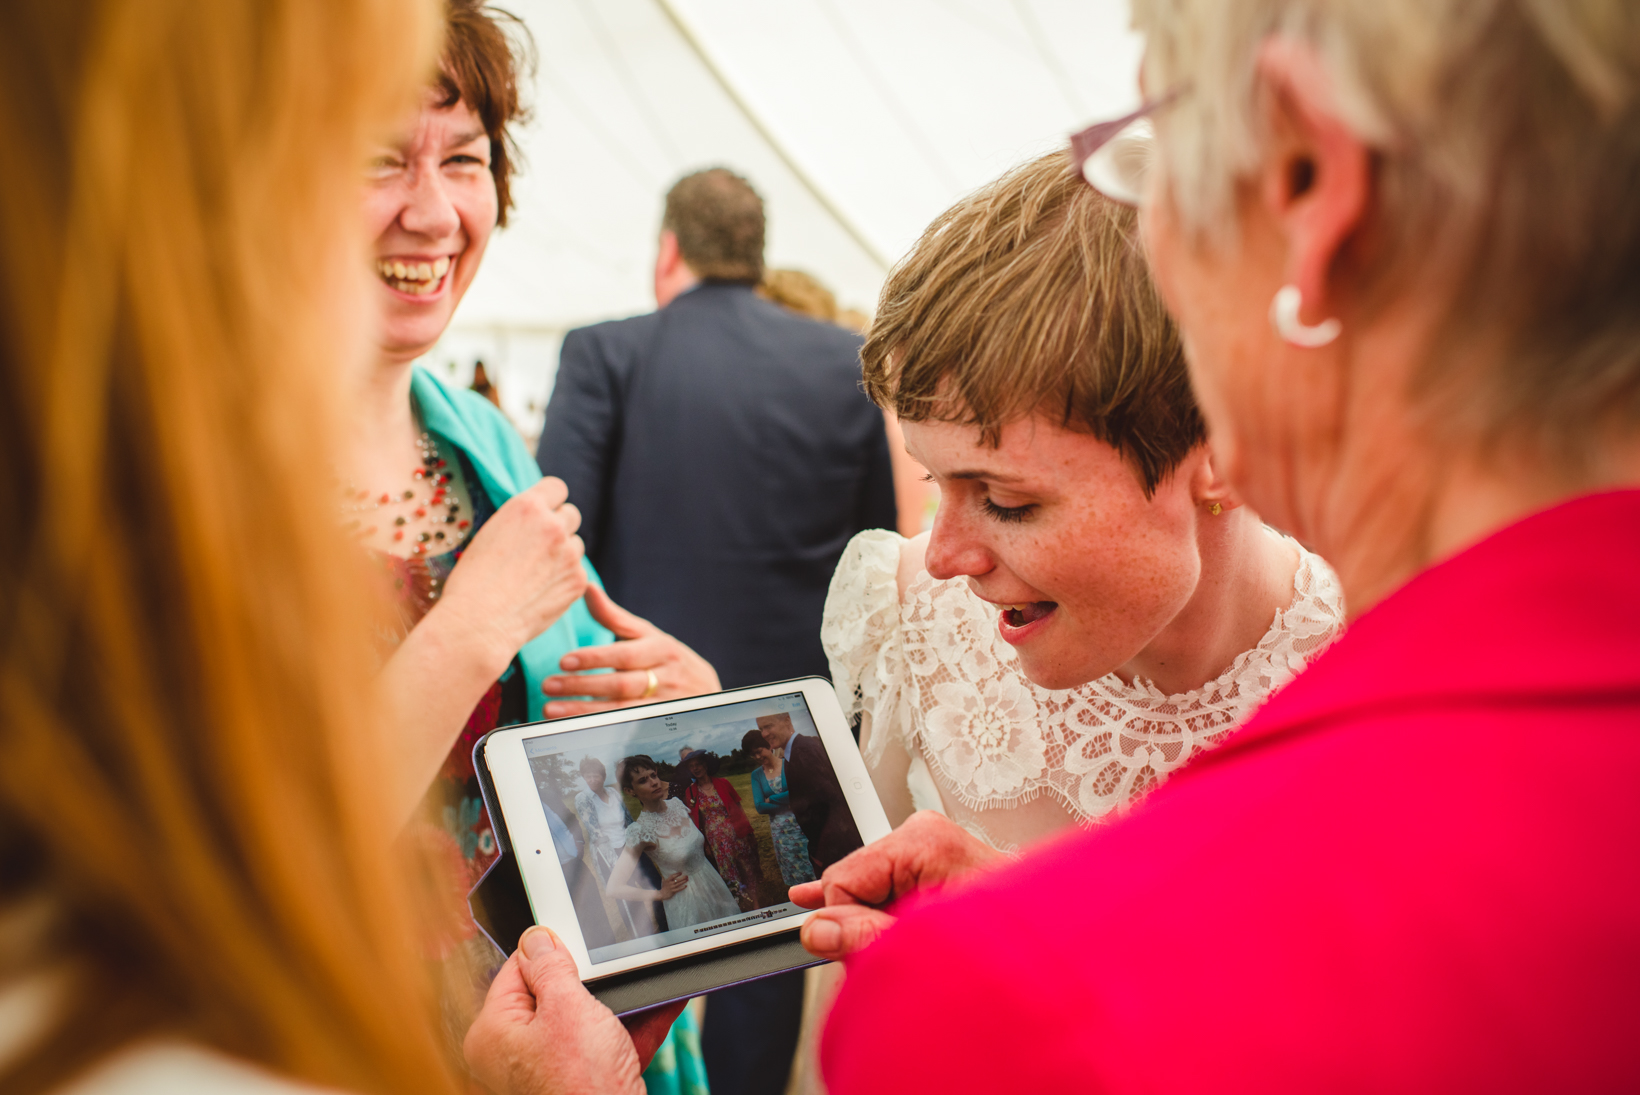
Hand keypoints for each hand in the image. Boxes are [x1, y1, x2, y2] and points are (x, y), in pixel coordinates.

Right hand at [436, 477, 587, 667]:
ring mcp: (570, 553)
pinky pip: (578, 572)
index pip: (557, 487)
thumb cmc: (473, 581)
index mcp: (527, 507)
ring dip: (563, 553)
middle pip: (571, 514)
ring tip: (535, 574)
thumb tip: (534, 521)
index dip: (551, 500)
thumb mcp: (490, 534)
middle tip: (539, 547)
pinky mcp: (578, 581)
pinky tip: (541, 592)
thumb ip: (519, 522)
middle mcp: (553, 525)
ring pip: (577, 544)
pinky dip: (564, 579)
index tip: (545, 512)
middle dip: (559, 526)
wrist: (479, 623)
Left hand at [464, 926, 683, 1094]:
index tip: (576, 941)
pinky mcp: (581, 1080)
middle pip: (554, 992)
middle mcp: (514, 1052)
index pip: (516, 969)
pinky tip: (661, 1004)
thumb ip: (551, 965)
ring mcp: (548, 1068)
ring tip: (644, 982)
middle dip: (593, 980)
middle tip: (613, 966)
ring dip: (620, 1002)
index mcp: (494, 1032)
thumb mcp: (567, 1006)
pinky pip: (605, 1042)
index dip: (550, 951)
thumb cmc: (580, 1085)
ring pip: (585, 1018)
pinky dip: (632, 1026)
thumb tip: (537, 938)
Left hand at [542, 585, 720, 716]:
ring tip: (551, 710)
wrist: (707, 692)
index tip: (564, 661)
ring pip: (621, 711)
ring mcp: (665, 705)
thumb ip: (615, 617)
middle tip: (548, 685)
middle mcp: (666, 677)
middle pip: (621, 685)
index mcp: (661, 649)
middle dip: (581, 686)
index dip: (594, 658)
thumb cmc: (667, 659)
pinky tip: (573, 728)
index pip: (625, 654)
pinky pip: (626, 730)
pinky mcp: (660, 726)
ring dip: (583, 711)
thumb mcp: (648, 636)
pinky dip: (598, 728)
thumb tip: (587, 587)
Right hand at [660, 872, 688, 898]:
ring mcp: (672, 887)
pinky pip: (679, 889)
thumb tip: (663, 875)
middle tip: (687, 876)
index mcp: (667, 880)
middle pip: (677, 880)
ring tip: (687, 879)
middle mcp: (670, 883)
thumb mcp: (662, 882)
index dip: (677, 874)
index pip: (673, 876)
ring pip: (679, 884)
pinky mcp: (673, 891)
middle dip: (682, 878)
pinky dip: (682, 887)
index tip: (681, 873)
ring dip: (683, 881)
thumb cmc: (662, 888)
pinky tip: (686, 886)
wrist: (661, 894)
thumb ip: (663, 878)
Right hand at [791, 811, 1004, 960]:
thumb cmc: (1012, 944)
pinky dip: (872, 911)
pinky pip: (889, 888)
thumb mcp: (926, 946)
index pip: (845, 878)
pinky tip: (833, 913)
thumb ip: (867, 938)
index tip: (855, 953)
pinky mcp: (935, 868)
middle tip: (881, 958)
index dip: (844, 923)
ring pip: (870, 891)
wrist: (1060, 953)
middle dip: (858, 925)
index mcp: (923, 843)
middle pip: (856, 883)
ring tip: (899, 953)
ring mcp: (931, 851)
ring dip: (872, 926)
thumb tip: (817, 929)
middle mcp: (925, 837)